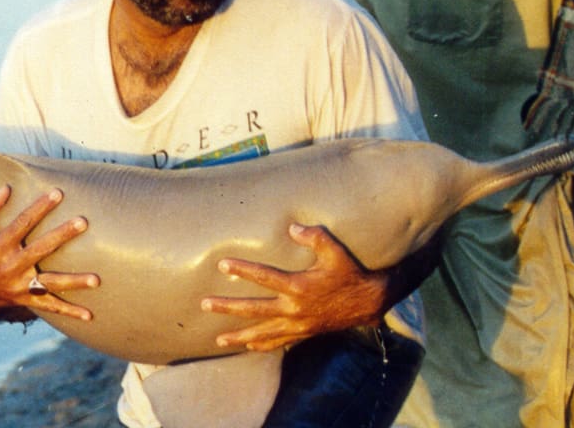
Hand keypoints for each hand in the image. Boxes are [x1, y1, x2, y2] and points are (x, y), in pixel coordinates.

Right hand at [0, 185, 99, 320]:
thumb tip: (6, 188)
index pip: (22, 223)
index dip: (39, 207)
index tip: (58, 193)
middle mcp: (11, 266)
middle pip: (41, 249)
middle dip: (62, 234)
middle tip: (82, 222)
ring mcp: (20, 285)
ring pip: (50, 283)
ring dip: (74, 282)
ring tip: (96, 279)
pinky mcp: (26, 299)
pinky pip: (50, 307)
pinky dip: (69, 312)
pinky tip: (89, 316)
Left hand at [200, 223, 387, 352]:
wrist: (369, 302)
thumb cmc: (350, 272)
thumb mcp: (336, 251)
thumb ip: (315, 237)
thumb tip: (292, 227)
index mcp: (300, 287)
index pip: (265, 277)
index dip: (243, 270)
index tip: (222, 265)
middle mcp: (295, 309)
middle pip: (254, 309)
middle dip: (228, 307)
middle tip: (205, 304)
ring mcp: (298, 325)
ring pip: (263, 333)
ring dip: (239, 336)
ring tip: (218, 340)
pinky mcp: (303, 334)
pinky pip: (278, 343)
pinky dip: (261, 346)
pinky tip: (246, 347)